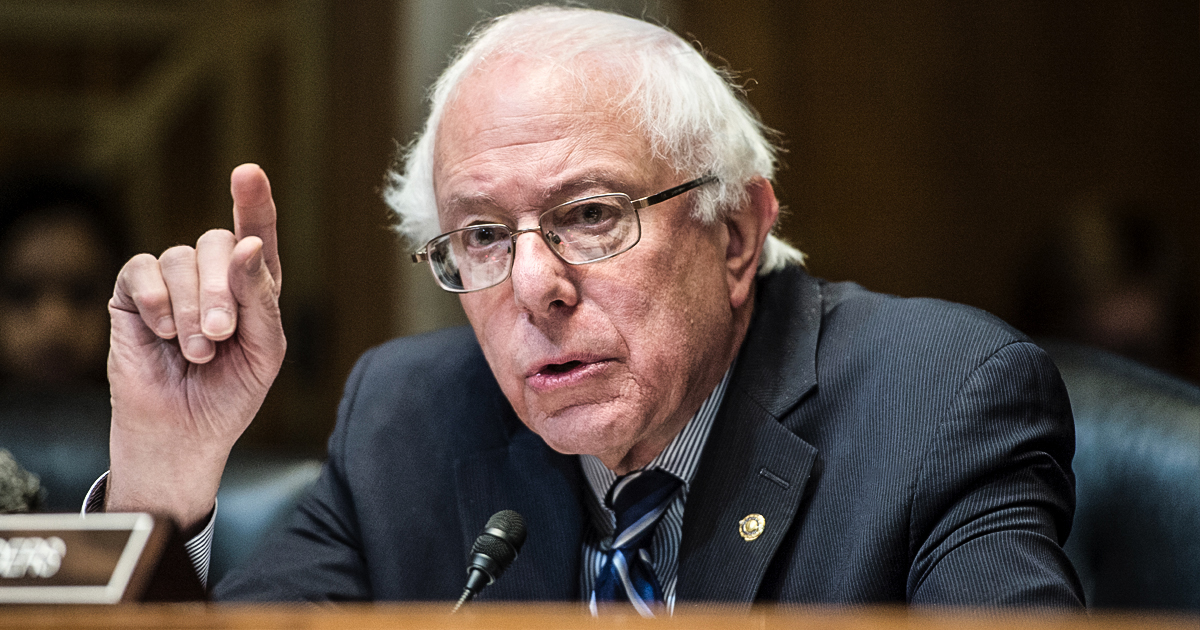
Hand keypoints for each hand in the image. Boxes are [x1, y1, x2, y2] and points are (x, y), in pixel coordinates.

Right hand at [106, 164, 285, 529]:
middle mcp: (212, 275)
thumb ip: (261, 298)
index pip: (257, 232)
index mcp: (253, 284)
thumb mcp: (264, 349)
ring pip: (180, 258)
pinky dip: (155, 299)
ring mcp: (171, 282)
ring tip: (196, 351)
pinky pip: (141, 270)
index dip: (254, 201)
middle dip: (221, 290)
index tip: (248, 173)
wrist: (184, 432)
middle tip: (220, 335)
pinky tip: (160, 332)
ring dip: (190, 309)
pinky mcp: (132, 295)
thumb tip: (247, 245)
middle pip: (217, 241)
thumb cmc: (230, 393)